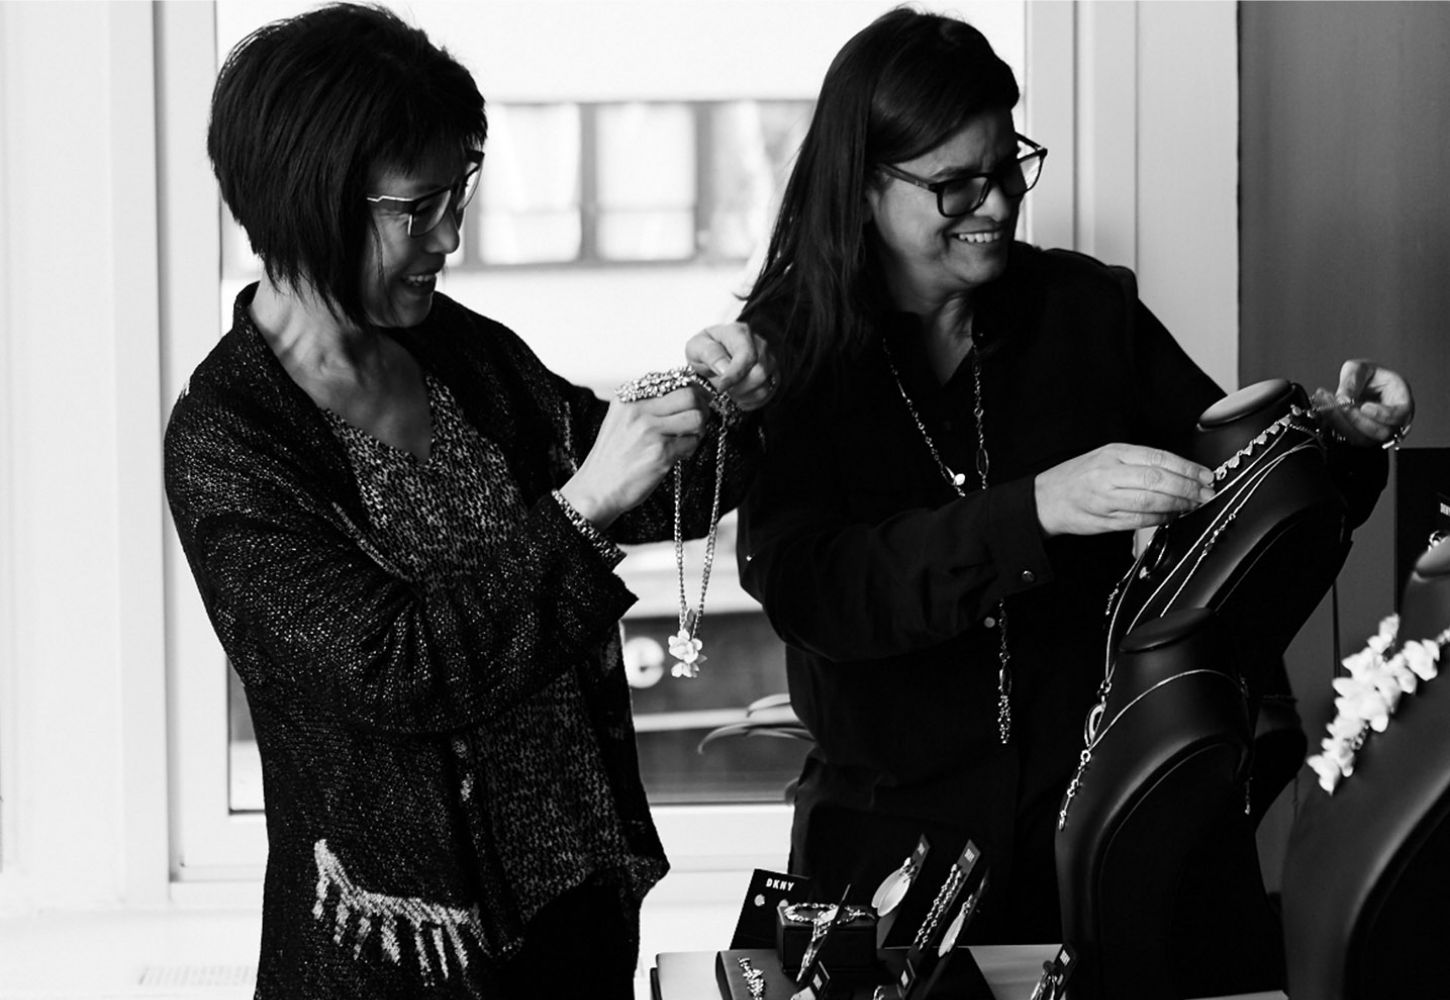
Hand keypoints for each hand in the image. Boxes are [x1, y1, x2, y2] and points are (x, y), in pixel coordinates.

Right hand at [560, 387, 706, 527]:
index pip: (671, 381)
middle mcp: (639, 410)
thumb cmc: (611, 460)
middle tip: (698, 419)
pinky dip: (691, 448)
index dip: (689, 390)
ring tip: (688, 438)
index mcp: (628, 399)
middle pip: (689, 394)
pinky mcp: (661, 452)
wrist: (597, 489)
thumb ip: (645, 407)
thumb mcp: (620, 422)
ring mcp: (650, 431)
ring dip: (699, 429)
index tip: (695, 400)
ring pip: (696, 417)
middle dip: (701, 407)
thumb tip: (682, 396)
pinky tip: (679, 454)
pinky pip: (692, 442)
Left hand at [684, 321, 776, 411]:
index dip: (735, 375)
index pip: (746, 356)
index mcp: (740, 332)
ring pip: (764, 387)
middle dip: (738, 388)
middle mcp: (760, 344)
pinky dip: (750, 401)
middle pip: (760, 373)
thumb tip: (725, 369)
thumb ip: (710, 355)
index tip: (721, 387)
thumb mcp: (696, 347)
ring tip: (729, 391)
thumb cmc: (704, 349)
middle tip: (722, 388)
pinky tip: (738, 395)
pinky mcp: (773, 375)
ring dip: (743, 396)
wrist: (712, 354)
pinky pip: (768, 395)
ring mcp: (769, 360)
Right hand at [1034, 443, 1216, 536]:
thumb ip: (1139, 461)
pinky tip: (1173, 516)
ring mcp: (1106, 499)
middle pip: (1157, 480)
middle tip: (1206, 493)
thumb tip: (1181, 470)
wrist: (1046, 499)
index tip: (1206, 475)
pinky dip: (1162, 519)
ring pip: (1151, 502)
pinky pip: (1141, 520)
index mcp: (1112, 453)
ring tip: (1194, 505)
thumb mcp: (1107, 456)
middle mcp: (1108, 474)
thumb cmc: (1079, 477)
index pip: (1158, 458)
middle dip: (1188, 488)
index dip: (1186, 468)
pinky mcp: (1105, 521)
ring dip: (1179, 505)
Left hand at [1311, 359, 1413, 447]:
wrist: (1361, 384)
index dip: (1383, 415)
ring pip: (1361, 438)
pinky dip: (1334, 424)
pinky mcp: (1360, 436)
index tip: (1365, 406)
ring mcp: (1377, 432)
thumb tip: (1343, 398)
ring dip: (1340, 422)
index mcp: (1402, 401)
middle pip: (1380, 432)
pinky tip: (1323, 408)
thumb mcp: (1360, 368)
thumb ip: (1353, 379)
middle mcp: (1393, 421)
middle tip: (1337, 402)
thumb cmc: (1368, 375)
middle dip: (1355, 418)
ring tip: (1325, 401)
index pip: (1400, 415)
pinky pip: (1348, 437)